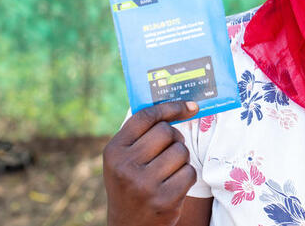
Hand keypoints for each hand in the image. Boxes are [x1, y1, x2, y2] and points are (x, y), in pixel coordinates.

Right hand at [103, 101, 199, 225]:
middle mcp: (125, 166)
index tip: (190, 106)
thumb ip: (141, 133)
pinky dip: (186, 176)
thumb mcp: (123, 159)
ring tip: (169, 171)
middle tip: (171, 149)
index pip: (145, 116)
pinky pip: (189, 172)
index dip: (171, 107)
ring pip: (181, 152)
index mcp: (113, 151)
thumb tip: (182, 105)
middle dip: (175, 139)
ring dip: (181, 159)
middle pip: (166, 132)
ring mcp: (145, 184)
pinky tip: (174, 185)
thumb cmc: (131, 183)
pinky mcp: (164, 200)